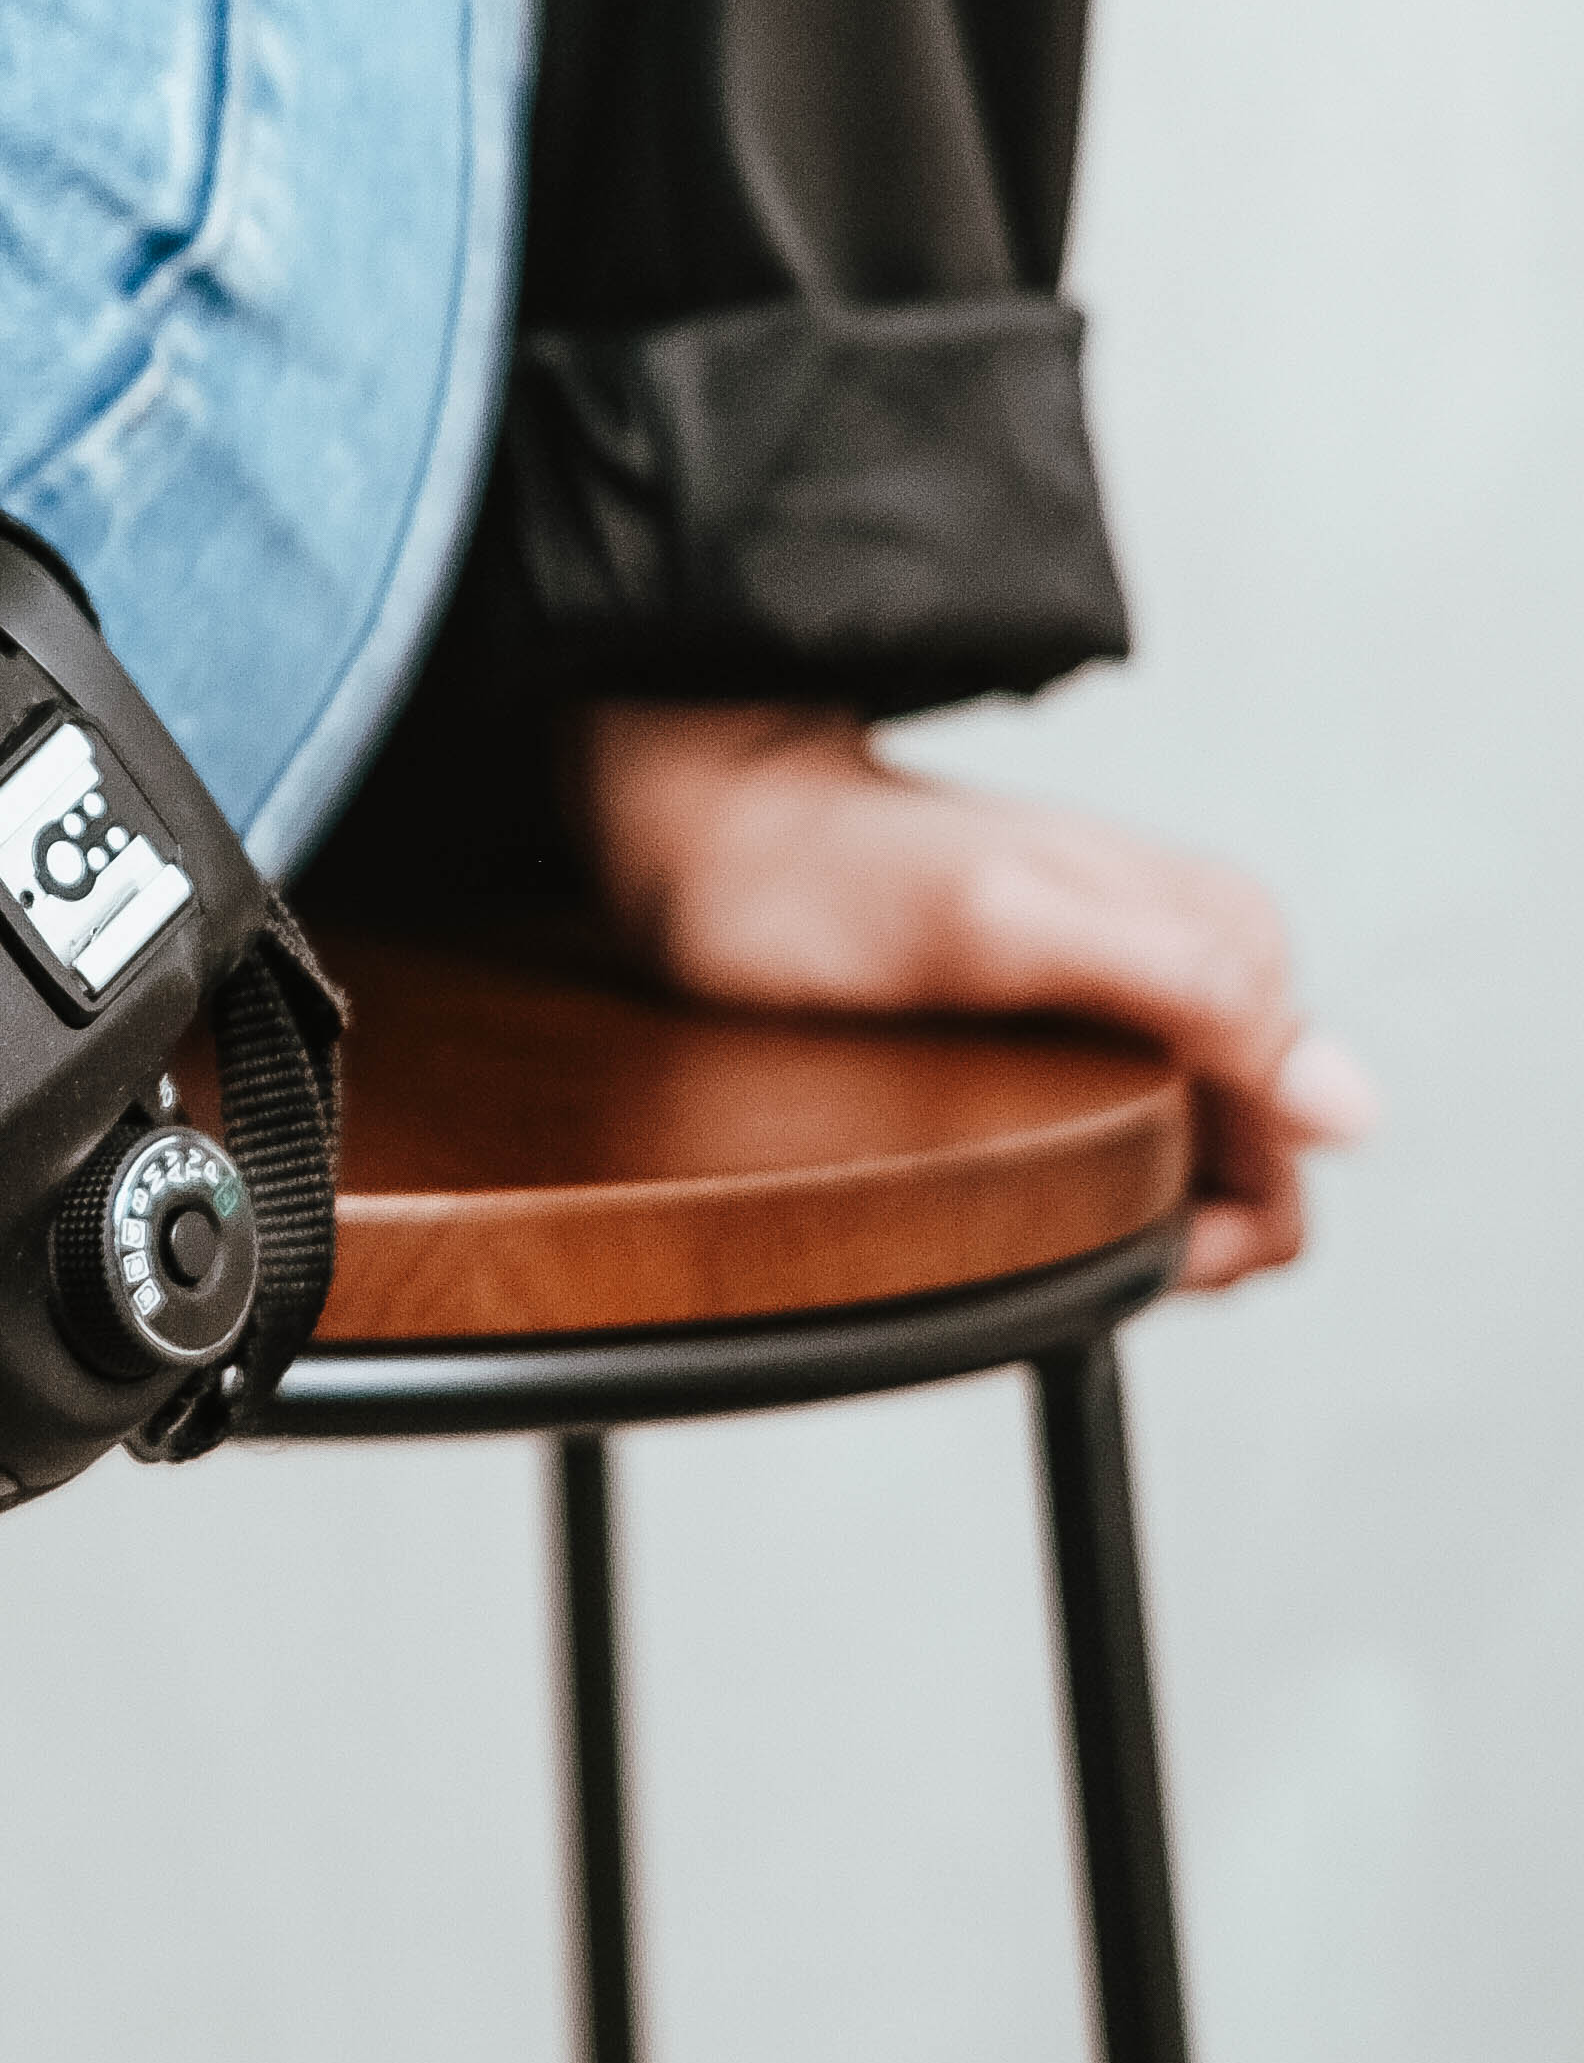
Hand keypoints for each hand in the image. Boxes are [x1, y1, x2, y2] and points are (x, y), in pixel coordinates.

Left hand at [564, 702, 1377, 1291]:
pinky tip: (981, 1174)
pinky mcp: (1065, 1029)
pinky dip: (1065, 1190)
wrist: (718, 832)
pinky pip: (1112, 1147)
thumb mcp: (1004, 928)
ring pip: (1174, 1174)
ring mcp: (1135, 1002)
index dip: (1201, 1231)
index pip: (1292, 1155)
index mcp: (1232, 941)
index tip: (1081, 1221)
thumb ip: (1181, 990)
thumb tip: (1345, 1106)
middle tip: (1007, 1205)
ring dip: (1103, 1216)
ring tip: (981, 1182)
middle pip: (1238, 1174)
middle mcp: (1203, 968)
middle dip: (1152, 1227)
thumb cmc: (837, 876)